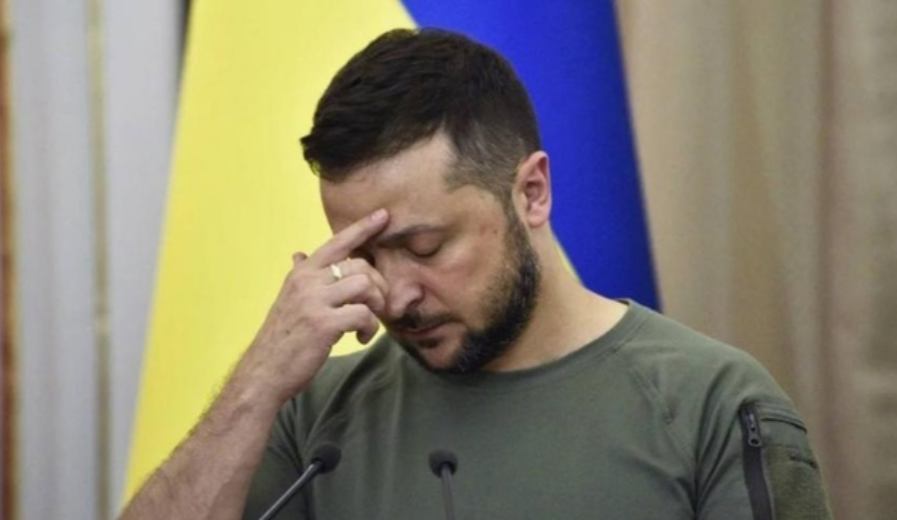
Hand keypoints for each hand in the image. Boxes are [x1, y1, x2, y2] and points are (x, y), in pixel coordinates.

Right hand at [237, 209, 389, 401]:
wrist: (264, 371)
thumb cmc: (282, 337)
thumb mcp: (288, 299)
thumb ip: (300, 276)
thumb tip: (299, 253)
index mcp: (301, 273)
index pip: (336, 242)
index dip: (363, 227)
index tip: (383, 216)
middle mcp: (306, 281)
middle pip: (360, 265)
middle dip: (377, 285)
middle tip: (376, 307)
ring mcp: (314, 301)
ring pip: (365, 285)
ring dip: (376, 305)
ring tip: (368, 323)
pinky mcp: (323, 323)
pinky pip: (363, 314)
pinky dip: (370, 328)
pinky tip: (361, 338)